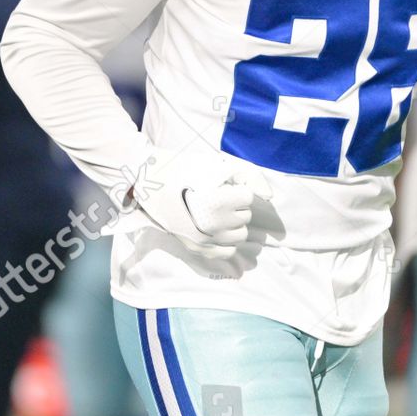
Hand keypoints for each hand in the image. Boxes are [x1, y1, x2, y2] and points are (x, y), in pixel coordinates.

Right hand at [128, 147, 272, 258]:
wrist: (147, 181)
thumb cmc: (183, 167)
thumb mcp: (219, 164)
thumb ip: (249, 175)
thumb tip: (269, 196)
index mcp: (219, 203)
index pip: (248, 198)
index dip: (235, 187)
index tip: (218, 184)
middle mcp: (213, 226)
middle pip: (245, 216)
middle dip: (235, 204)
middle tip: (213, 195)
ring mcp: (205, 240)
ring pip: (240, 234)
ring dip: (232, 222)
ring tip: (213, 210)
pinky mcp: (197, 249)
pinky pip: (228, 251)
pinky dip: (227, 240)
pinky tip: (215, 227)